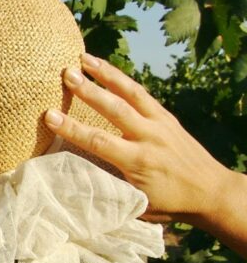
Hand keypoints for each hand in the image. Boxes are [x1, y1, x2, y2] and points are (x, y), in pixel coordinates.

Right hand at [43, 54, 245, 255]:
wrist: (213, 192)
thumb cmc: (171, 203)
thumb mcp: (138, 204)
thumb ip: (111, 189)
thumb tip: (77, 179)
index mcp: (139, 161)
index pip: (99, 141)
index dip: (73, 128)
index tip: (50, 116)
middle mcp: (150, 137)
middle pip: (115, 108)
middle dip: (89, 90)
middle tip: (66, 74)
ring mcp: (161, 124)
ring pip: (131, 92)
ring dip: (106, 74)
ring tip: (84, 58)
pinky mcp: (167, 118)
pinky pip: (142, 94)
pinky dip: (123, 80)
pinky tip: (107, 69)